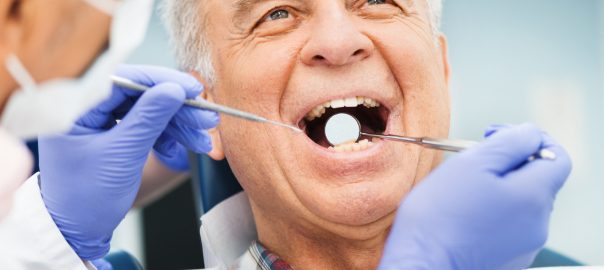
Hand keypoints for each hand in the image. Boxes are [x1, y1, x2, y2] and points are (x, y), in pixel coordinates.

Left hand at [38, 65, 218, 259]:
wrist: (77, 232)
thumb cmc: (87, 197)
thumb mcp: (122, 154)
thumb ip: (149, 118)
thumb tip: (174, 88)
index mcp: (75, 108)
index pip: (122, 80)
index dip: (160, 81)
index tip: (191, 88)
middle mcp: (87, 109)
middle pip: (140, 95)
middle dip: (176, 107)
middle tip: (206, 117)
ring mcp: (102, 122)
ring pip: (148, 111)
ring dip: (178, 123)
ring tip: (204, 138)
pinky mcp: (114, 136)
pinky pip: (146, 127)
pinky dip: (168, 135)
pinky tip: (186, 145)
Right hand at [378, 123, 571, 269]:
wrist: (420, 263)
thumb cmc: (439, 215)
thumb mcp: (473, 162)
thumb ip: (510, 142)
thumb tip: (529, 133)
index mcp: (533, 197)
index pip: (557, 157)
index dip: (530, 139)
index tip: (497, 137)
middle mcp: (537, 224)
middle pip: (536, 180)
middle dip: (508, 164)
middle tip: (472, 162)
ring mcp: (523, 245)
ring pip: (520, 202)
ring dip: (498, 188)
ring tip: (463, 190)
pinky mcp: (507, 258)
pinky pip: (507, 225)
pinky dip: (491, 212)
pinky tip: (464, 214)